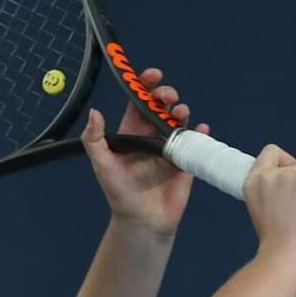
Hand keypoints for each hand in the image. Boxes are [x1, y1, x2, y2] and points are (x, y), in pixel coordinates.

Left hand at [80, 68, 206, 238]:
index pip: (139, 102)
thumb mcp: (102, 165)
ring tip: (181, 112)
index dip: (145, 85)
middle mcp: (152, 136)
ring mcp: (170, 148)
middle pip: (162, 106)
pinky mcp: (185, 161)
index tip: (152, 76)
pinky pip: (195, 142)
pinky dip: (201, 132)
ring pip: (179, 120)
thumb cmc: (120, 192)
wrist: (143, 221)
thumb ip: (95, 140)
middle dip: (166, 95)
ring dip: (182, 111)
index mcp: (133, 133)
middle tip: (169, 97)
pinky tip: (201, 128)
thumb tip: (94, 112)